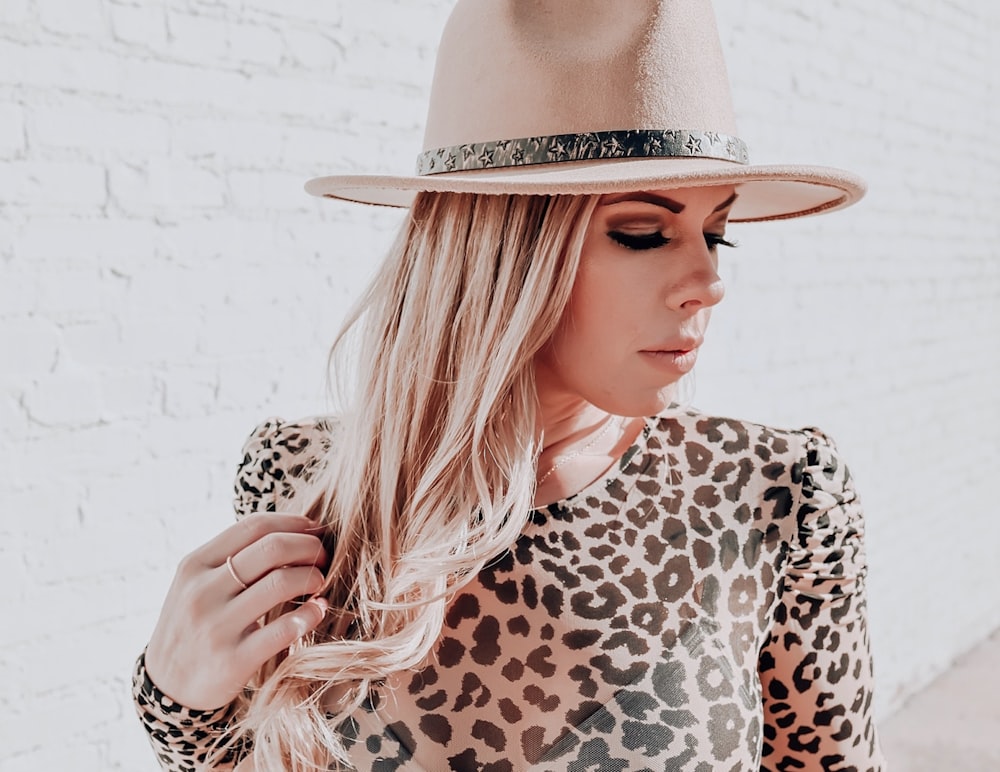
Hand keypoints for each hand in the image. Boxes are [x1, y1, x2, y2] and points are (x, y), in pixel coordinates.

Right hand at [144, 514, 328, 709]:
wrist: (164, 689)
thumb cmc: (194, 626)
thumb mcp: (197, 585)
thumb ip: (233, 558)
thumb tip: (292, 531)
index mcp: (195, 564)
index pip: (254, 525)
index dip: (294, 523)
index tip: (315, 531)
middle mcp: (202, 591)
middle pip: (273, 548)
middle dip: (310, 547)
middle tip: (324, 557)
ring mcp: (215, 627)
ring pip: (281, 583)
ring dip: (312, 577)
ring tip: (320, 583)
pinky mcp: (232, 661)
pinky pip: (283, 629)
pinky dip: (311, 614)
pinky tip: (318, 610)